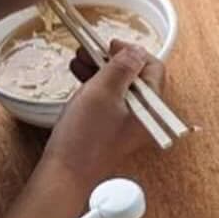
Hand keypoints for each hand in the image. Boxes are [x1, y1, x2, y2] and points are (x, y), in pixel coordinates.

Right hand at [43, 42, 165, 189]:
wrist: (65, 172)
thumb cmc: (84, 137)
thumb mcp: (103, 91)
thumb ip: (122, 67)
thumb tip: (136, 51)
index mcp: (151, 108)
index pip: (153, 68)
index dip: (132, 52)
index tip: (111, 45)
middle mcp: (144, 117)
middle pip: (135, 77)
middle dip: (112, 60)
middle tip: (92, 51)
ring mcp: (128, 124)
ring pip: (120, 88)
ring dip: (101, 71)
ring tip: (80, 60)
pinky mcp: (112, 130)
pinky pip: (109, 101)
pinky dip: (96, 86)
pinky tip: (79, 76)